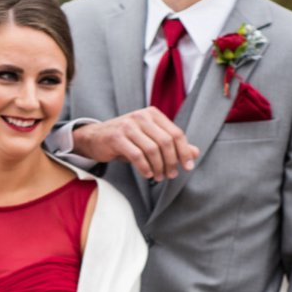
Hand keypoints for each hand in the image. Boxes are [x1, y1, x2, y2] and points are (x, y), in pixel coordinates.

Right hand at [73, 109, 198, 180]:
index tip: (187, 167)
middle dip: (171, 161)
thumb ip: (172, 145)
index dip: (184, 151)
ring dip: (158, 166)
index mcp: (153, 114)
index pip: (176, 133)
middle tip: (171, 175)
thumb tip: (195, 153)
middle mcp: (142, 116)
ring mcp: (128, 125)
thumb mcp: (150, 139)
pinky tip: (148, 174)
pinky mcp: (117, 137)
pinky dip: (145, 167)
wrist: (95, 138)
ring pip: (152, 149)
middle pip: (166, 141)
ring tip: (159, 177)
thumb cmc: (126, 140)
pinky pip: (136, 155)